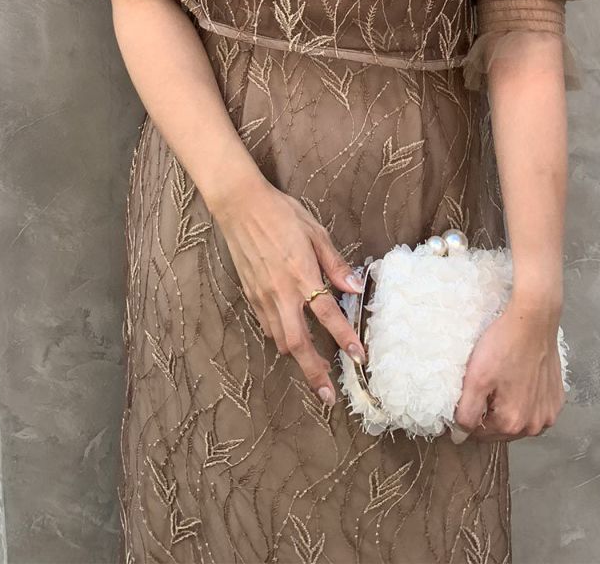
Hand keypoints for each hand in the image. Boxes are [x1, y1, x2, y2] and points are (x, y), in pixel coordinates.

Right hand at [211, 179, 366, 406]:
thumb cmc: (281, 213)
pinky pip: (268, 326)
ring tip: (316, 370)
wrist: (240, 205)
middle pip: (297, 343)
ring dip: (298, 359)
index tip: (359, 356)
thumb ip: (335, 263)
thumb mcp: (315, 231)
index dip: (344, 337)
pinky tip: (293, 341)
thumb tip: (356, 288)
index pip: (327, 313)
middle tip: (328, 394)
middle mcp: (280, 291)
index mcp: (301, 273)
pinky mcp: (251, 295)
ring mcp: (262, 296)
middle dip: (313, 371)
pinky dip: (281, 339)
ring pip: (280, 339)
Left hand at [450, 297, 566, 441]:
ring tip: (505, 379)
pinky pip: (535, 409)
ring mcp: (549, 413)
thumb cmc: (504, 345)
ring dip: (509, 408)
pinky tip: (521, 378)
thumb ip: (465, 414)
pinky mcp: (557, 399)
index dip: (472, 414)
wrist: (534, 319)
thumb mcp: (475, 378)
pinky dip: (526, 399)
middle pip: (501, 430)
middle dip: (491, 412)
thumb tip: (460, 436)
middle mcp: (534, 426)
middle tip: (489, 382)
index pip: (480, 434)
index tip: (473, 391)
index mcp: (512, 423)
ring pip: (519, 420)